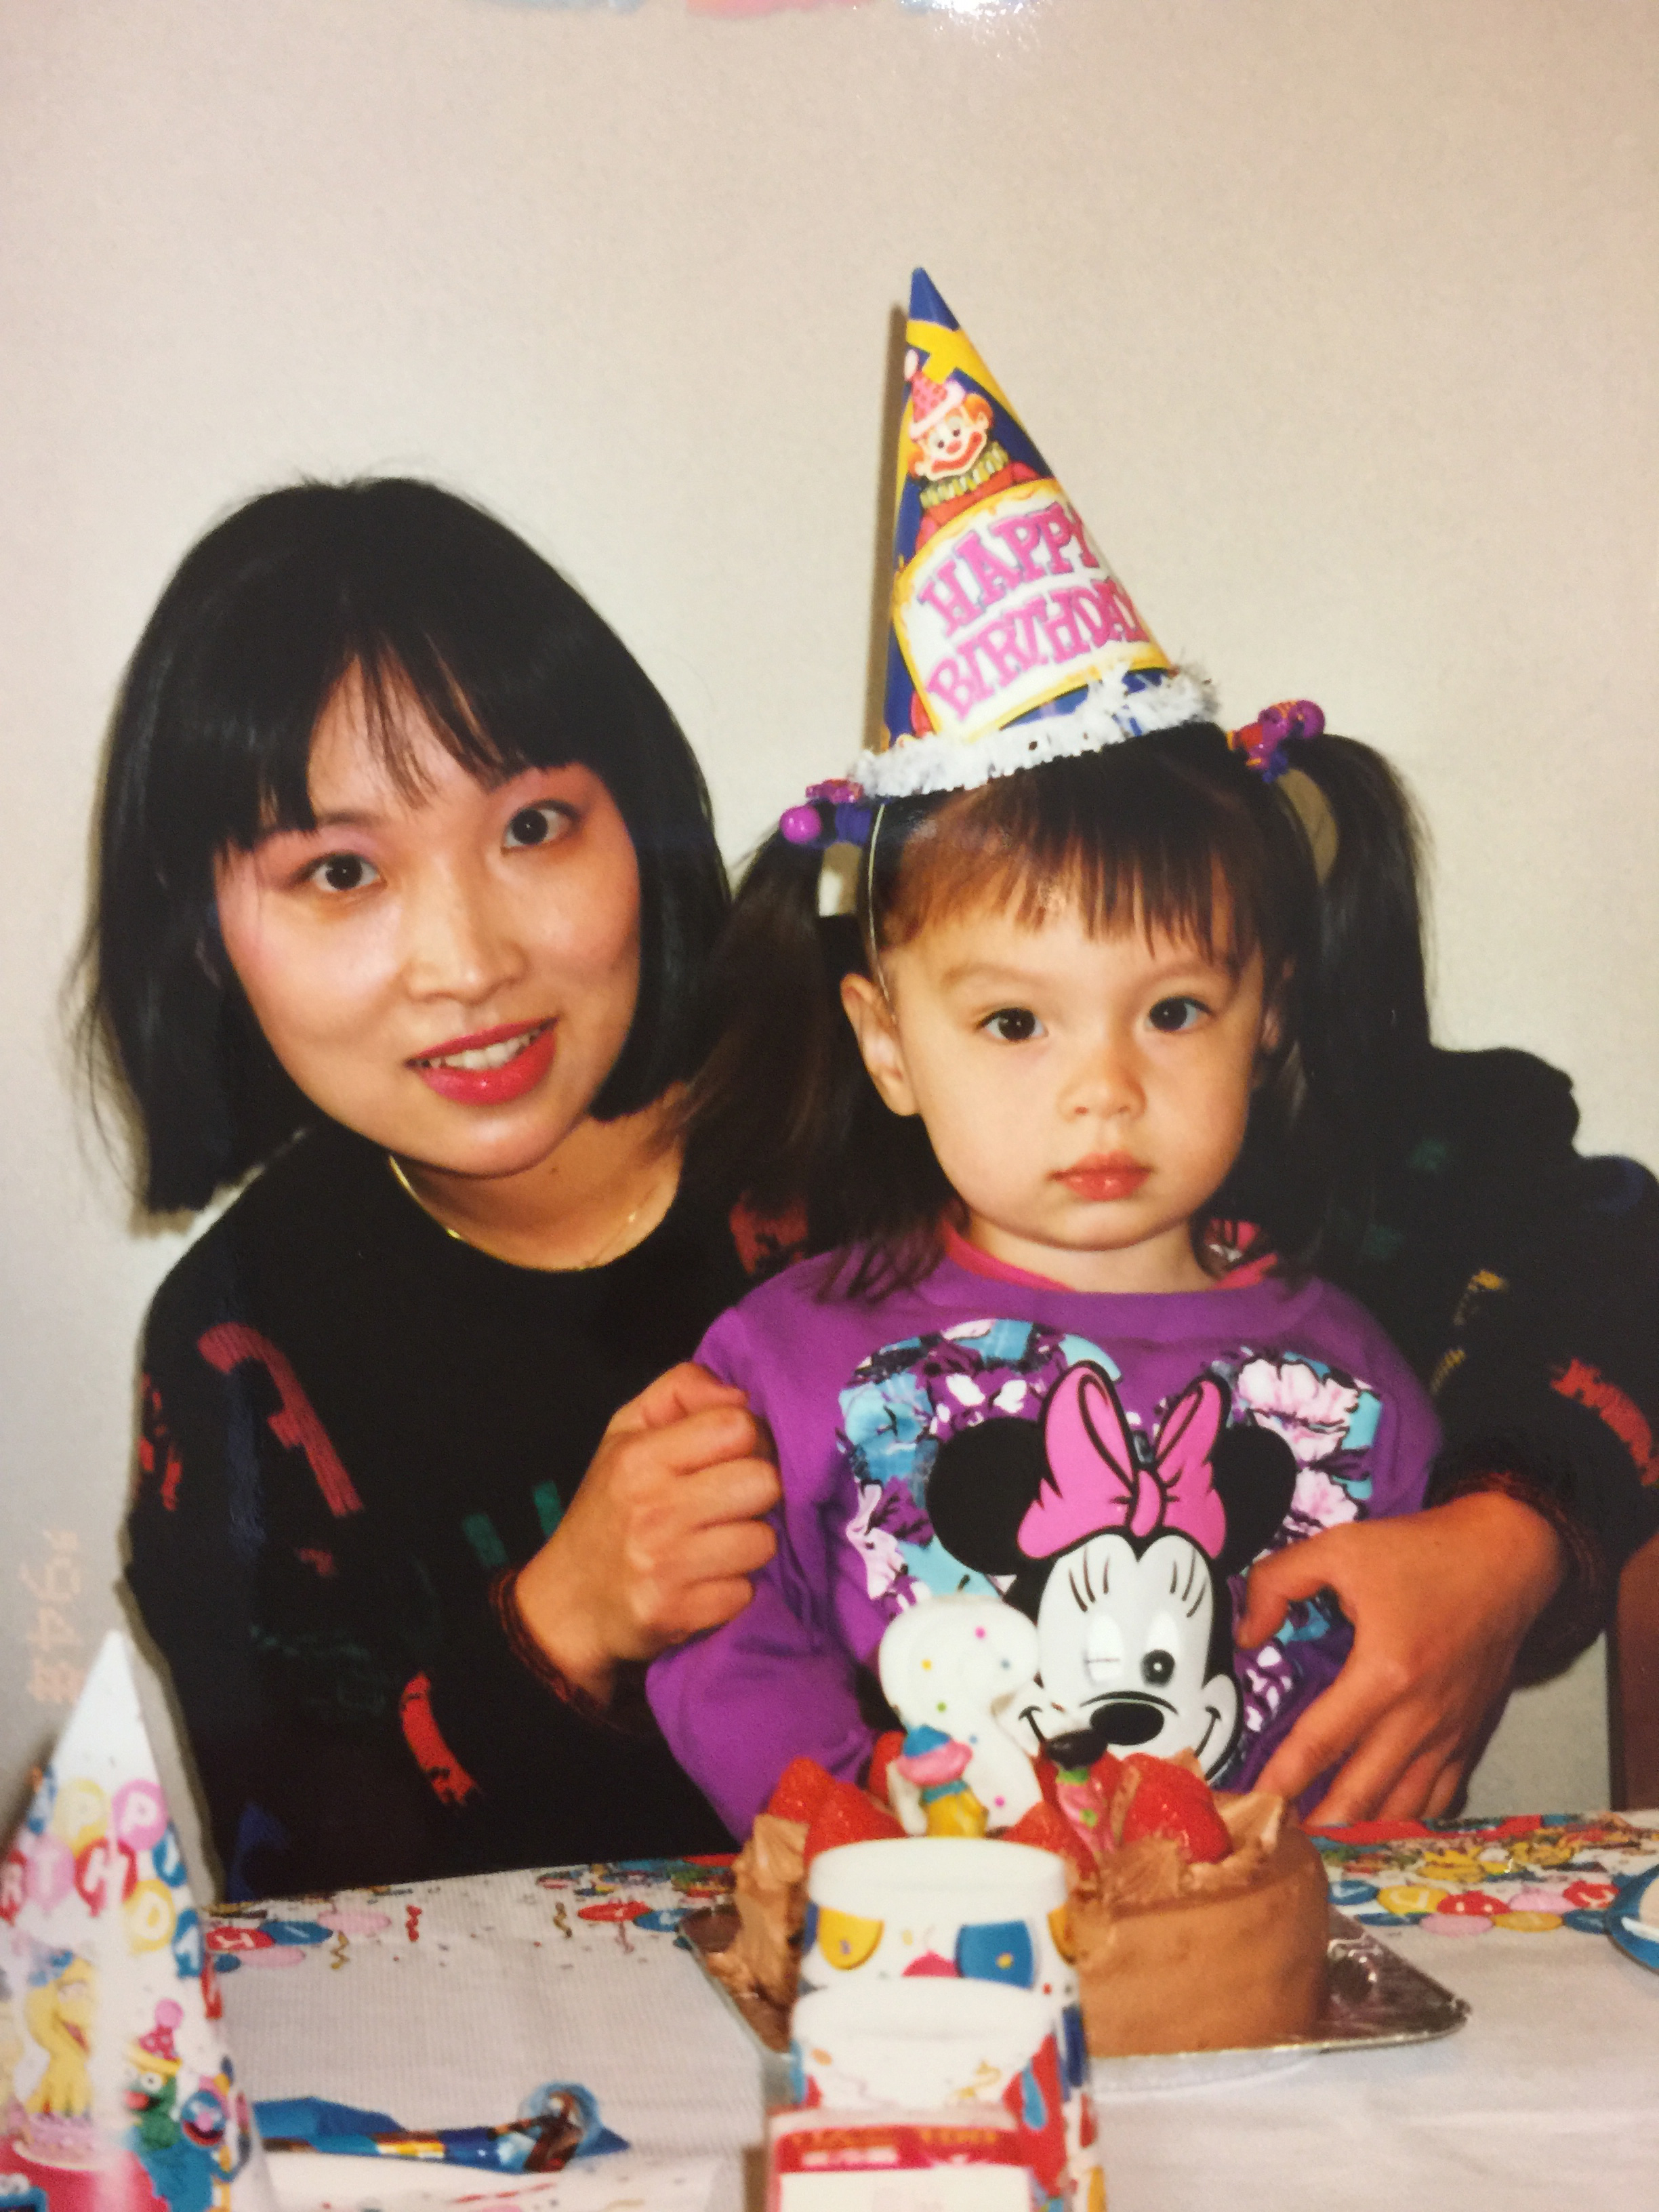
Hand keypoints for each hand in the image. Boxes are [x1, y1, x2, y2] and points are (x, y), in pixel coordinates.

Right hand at [513, 1363, 780, 1704]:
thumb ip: (681, 1389)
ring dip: (748, 1543)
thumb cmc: (609, 1506)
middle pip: (763, 1482)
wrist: (567, 1602)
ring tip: (717, 1542)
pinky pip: (745, 1592)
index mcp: (640, 1457)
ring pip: (762, 1540)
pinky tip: (705, 1581)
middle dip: (758, 1492)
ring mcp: (666, 1566)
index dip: (750, 1438)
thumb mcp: (627, 1430)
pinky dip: (732, 1589)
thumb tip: (742, 1396)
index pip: (736, 1427)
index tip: (735, 1456)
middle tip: (732, 1502)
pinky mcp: (677, 1614)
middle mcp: (653, 1509)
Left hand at [1237, 1492, 1564, 1823]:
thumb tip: (1248, 1634)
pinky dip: (1408, 1817)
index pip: (1320, 1742)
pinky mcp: (1470, 1737)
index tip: (1253, 1805)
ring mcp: (1450, 1733)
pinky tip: (1380, 1826)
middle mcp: (1419, 1716)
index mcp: (1383, 1673)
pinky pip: (1440, 1797)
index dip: (1282, 1779)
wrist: (1505, 1559)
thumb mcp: (1338, 1548)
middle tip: (1279, 1842)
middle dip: (1319, 1826)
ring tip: (1321, 1846)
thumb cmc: (1421, 1553)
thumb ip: (1278, 1582)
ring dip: (1362, 1830)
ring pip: (1403, 1806)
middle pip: (1362, 1794)